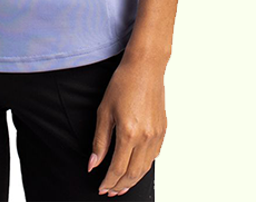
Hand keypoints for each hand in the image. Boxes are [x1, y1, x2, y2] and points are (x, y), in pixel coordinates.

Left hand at [88, 56, 165, 195]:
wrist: (145, 67)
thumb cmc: (123, 83)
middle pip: (133, 173)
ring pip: (145, 168)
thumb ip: (100, 141)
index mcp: (129, 133)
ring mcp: (156, 135)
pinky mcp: (163, 130)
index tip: (101, 187)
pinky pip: (154, 156)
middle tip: (110, 191)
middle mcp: (145, 138)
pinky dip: (144, 167)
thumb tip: (93, 165)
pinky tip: (135, 167)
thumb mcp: (104, 111)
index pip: (118, 169)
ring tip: (121, 185)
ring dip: (133, 180)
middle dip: (120, 186)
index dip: (108, 182)